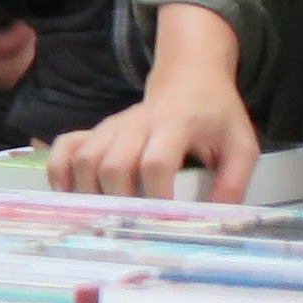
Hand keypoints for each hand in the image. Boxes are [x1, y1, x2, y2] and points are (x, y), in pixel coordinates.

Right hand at [50, 4, 263, 200]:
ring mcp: (113, 125)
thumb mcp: (242, 144)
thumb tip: (214, 218)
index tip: (166, 220)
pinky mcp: (98, 129)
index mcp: (176, 123)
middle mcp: (137, 123)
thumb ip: (234, 181)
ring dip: (90, 192)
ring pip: (86, 159)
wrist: (189, 78)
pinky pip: (66, 147)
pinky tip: (68, 192)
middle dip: (120, 201)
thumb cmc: (217, 115)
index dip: (157, 195)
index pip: (156, 162)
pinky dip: (60, 170)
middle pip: (113, 165)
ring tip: (107, 215)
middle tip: (134, 225)